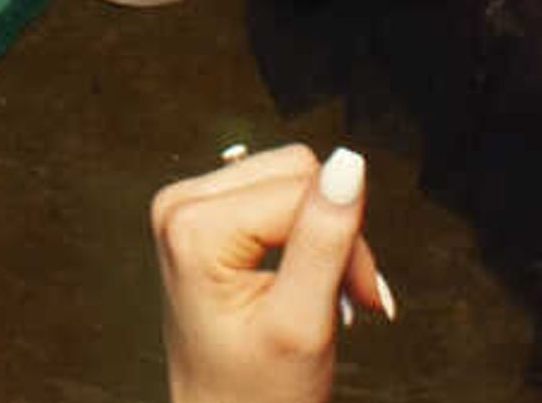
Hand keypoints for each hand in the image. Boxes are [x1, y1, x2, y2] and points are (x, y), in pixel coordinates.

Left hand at [155, 142, 394, 402]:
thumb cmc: (257, 393)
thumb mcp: (302, 321)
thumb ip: (325, 239)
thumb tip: (349, 161)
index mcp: (193, 225)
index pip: (304, 187)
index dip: (348, 241)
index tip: (360, 300)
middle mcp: (180, 203)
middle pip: (295, 174)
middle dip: (334, 234)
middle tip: (345, 297)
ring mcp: (188, 207)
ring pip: (292, 180)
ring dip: (323, 236)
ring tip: (325, 294)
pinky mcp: (204, 215)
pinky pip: (275, 194)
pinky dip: (304, 235)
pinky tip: (305, 278)